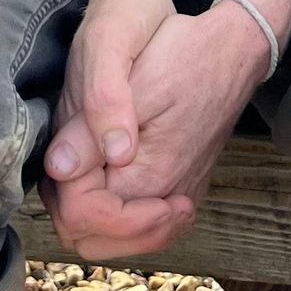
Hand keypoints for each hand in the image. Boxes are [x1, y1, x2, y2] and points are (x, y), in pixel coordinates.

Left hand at [42, 0, 184, 260]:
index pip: (81, 216)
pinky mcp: (182, 192)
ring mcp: (178, 200)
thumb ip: (92, 129)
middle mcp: (166, 200)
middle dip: (68, 203)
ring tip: (82, 168)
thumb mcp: (129, 82)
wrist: (232, 51)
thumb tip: (58, 169)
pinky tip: (103, 180)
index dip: (61, 184)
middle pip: (92, 239)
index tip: (70, 146)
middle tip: (70, 158)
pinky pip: (140, 230)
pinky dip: (113, 215)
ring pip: (113, 240)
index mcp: (148, 177)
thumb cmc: (183, 56)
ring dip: (86, 210)